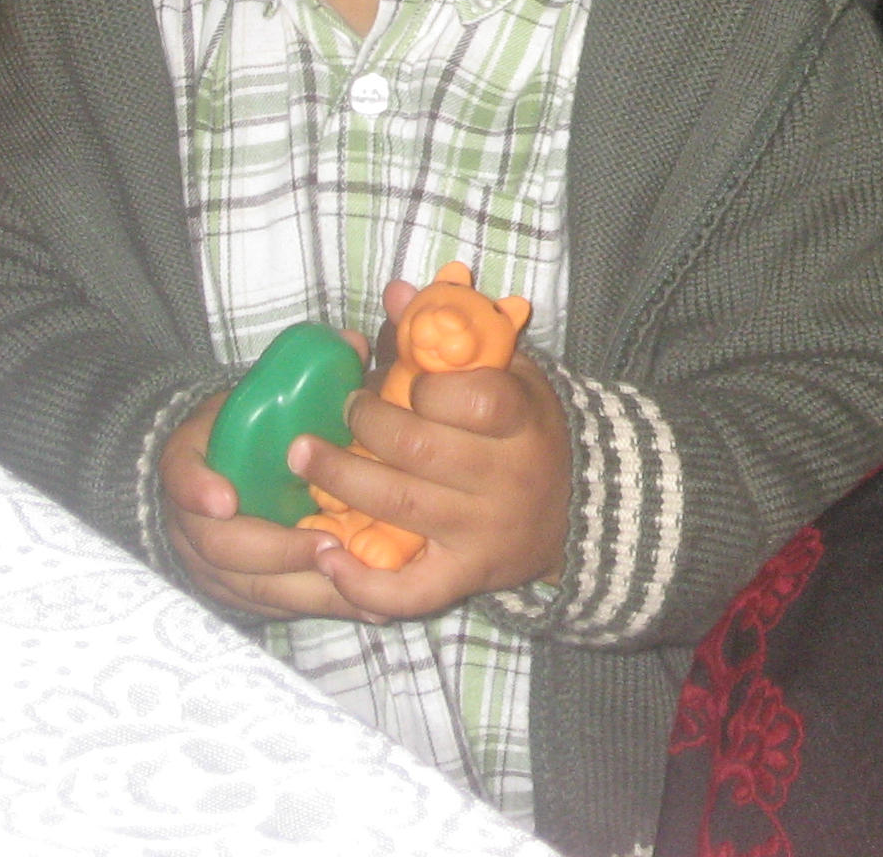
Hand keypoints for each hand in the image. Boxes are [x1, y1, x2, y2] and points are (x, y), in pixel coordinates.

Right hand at [161, 386, 366, 621]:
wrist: (215, 465)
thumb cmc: (249, 424)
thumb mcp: (262, 391)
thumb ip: (308, 368)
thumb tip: (354, 344)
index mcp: (191, 459)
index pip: (180, 475)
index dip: (196, 489)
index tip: (224, 500)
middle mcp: (194, 519)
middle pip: (222, 548)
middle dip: (275, 552)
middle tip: (327, 546)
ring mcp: (213, 563)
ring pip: (253, 587)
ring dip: (307, 589)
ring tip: (357, 581)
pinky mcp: (242, 591)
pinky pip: (275, 607)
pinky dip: (320, 605)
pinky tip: (368, 605)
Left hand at [288, 277, 571, 623]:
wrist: (579, 511)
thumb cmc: (529, 431)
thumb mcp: (509, 375)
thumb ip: (454, 334)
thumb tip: (397, 292)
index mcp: (522, 420)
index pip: (469, 399)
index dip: (422, 388)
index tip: (398, 382)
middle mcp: (506, 478)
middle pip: (417, 449)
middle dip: (363, 425)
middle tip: (340, 412)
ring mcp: (483, 532)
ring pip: (399, 507)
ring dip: (340, 479)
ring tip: (303, 455)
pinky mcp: (465, 577)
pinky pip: (409, 591)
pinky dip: (362, 582)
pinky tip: (327, 555)